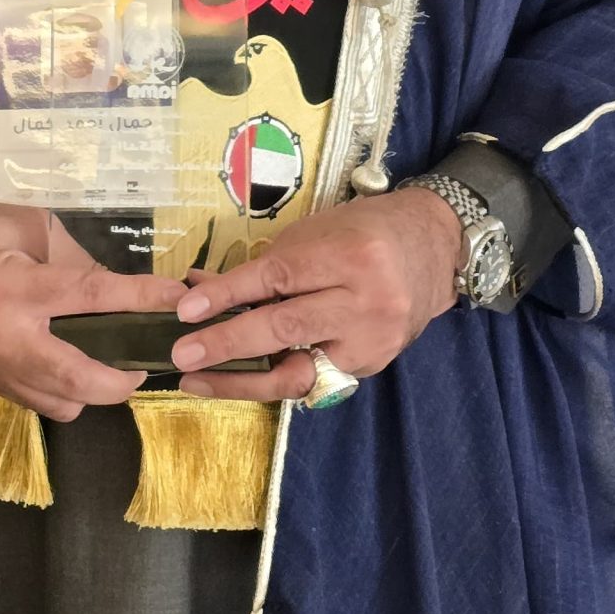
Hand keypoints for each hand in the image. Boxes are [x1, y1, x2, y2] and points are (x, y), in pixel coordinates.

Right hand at [0, 194, 185, 422]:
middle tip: (143, 362)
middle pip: (77, 380)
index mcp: (14, 285)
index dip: (139, 300)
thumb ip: (74, 261)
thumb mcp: (28, 226)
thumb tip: (119, 292)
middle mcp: (1, 335)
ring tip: (107, 362)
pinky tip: (68, 362)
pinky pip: (35, 400)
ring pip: (59, 402)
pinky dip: (61, 389)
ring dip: (92, 389)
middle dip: (121, 380)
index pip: (90, 297)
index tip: (177, 302)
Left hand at [168, 188, 463, 401]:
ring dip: (241, 381)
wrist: (432, 249)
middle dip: (226, 344)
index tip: (185, 311)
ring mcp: (371, 340)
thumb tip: (199, 288)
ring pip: (297, 371)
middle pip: (285, 328)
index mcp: (348, 256)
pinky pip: (313, 380)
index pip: (276, 279)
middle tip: (182, 354)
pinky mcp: (372, 366)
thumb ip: (262, 265)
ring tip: (198, 382)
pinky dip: (273, 379)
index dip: (227, 296)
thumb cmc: (362, 232)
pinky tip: (240, 380)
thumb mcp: (312, 233)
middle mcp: (364, 301)